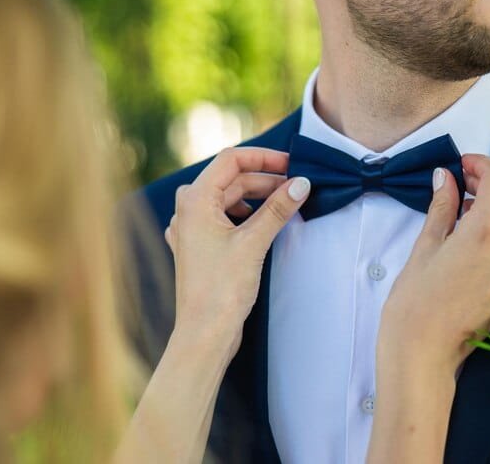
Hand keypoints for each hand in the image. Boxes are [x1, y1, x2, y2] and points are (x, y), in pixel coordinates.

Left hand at [164, 147, 310, 355]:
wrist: (204, 333)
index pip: (230, 160)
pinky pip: (223, 218)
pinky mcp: (199, 246)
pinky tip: (262, 224)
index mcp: (195, 200)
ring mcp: (191, 228)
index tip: (291, 163)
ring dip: (257, 197)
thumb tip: (301, 183)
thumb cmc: (222, 289)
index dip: (263, 157)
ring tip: (284, 205)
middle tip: (296, 187)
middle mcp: (188, 210)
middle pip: (231, 179)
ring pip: (228, 198)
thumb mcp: (254, 243)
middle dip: (265, 180)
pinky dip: (245, 215)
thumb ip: (278, 209)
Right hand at [378, 155, 489, 375]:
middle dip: (487, 186)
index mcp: (486, 231)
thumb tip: (446, 177)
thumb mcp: (425, 245)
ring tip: (471, 216)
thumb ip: (442, 206)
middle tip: (459, 187)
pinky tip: (479, 242)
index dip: (481, 164)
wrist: (424, 351)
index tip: (462, 165)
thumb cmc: (415, 300)